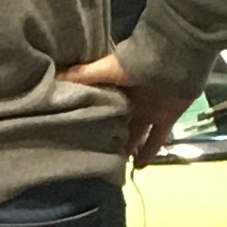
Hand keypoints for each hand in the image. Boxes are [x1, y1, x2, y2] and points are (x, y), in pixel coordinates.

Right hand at [59, 51, 192, 162]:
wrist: (172, 59)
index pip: (102, 106)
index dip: (92, 119)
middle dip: (110, 136)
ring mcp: (150, 111)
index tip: (79, 134)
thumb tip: (54, 76)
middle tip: (95, 154)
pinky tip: (138, 167)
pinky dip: (148, 154)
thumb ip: (82, 75)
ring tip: (113, 165)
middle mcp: (132, 101)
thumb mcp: (104, 69)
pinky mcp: (166, 119)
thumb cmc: (136, 63)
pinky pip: (156, 140)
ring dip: (127, 148)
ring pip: (136, 134)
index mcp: (117, 88)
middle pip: (119, 123)